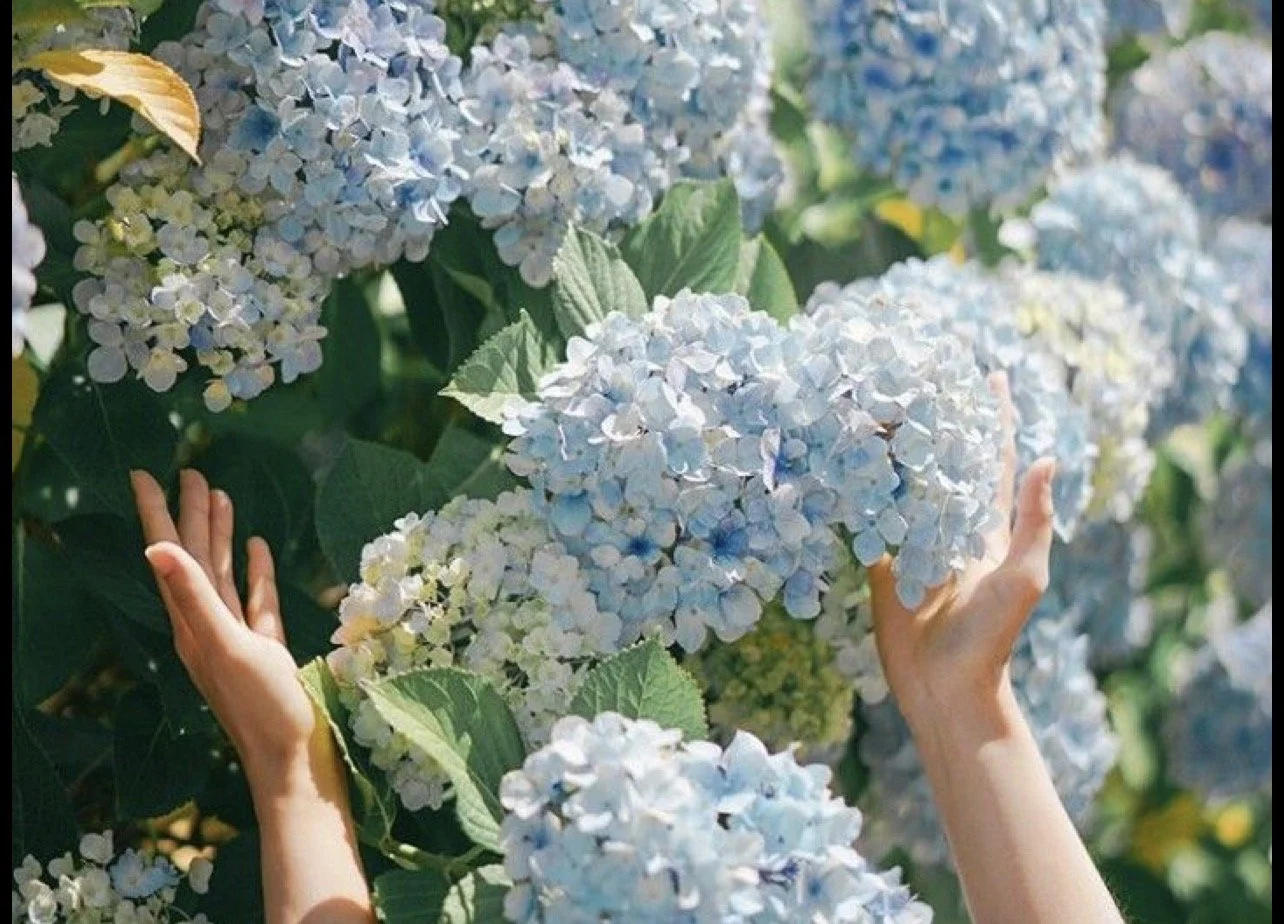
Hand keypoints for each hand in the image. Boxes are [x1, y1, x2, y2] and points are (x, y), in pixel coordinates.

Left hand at [131, 468, 320, 785]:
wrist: (292, 759)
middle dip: (190, 515)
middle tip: (187, 471)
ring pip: (223, 574)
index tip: (143, 475)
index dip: (158, 514)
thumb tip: (157, 548)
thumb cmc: (262, 709)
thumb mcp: (226, 648)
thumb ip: (195, 598)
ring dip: (220, 536)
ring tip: (219, 496)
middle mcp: (207, 626)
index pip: (170, 556)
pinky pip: (254, 598)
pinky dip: (254, 570)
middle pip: (195, 558)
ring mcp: (236, 637)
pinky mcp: (264, 647)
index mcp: (192, 624)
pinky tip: (258, 548)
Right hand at [868, 371, 1056, 728]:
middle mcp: (950, 529)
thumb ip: (1033, 522)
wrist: (946, 689)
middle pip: (943, 462)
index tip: (989, 375)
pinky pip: (867, 523)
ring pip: (902, 486)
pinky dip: (857, 494)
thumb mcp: (1021, 579)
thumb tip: (1048, 458)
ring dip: (891, 450)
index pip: (994, 461)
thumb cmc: (992, 638)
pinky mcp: (882, 568)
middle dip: (936, 421)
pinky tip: (840, 465)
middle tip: (920, 378)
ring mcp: (914, 547)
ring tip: (874, 408)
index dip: (995, 419)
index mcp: (987, 528)